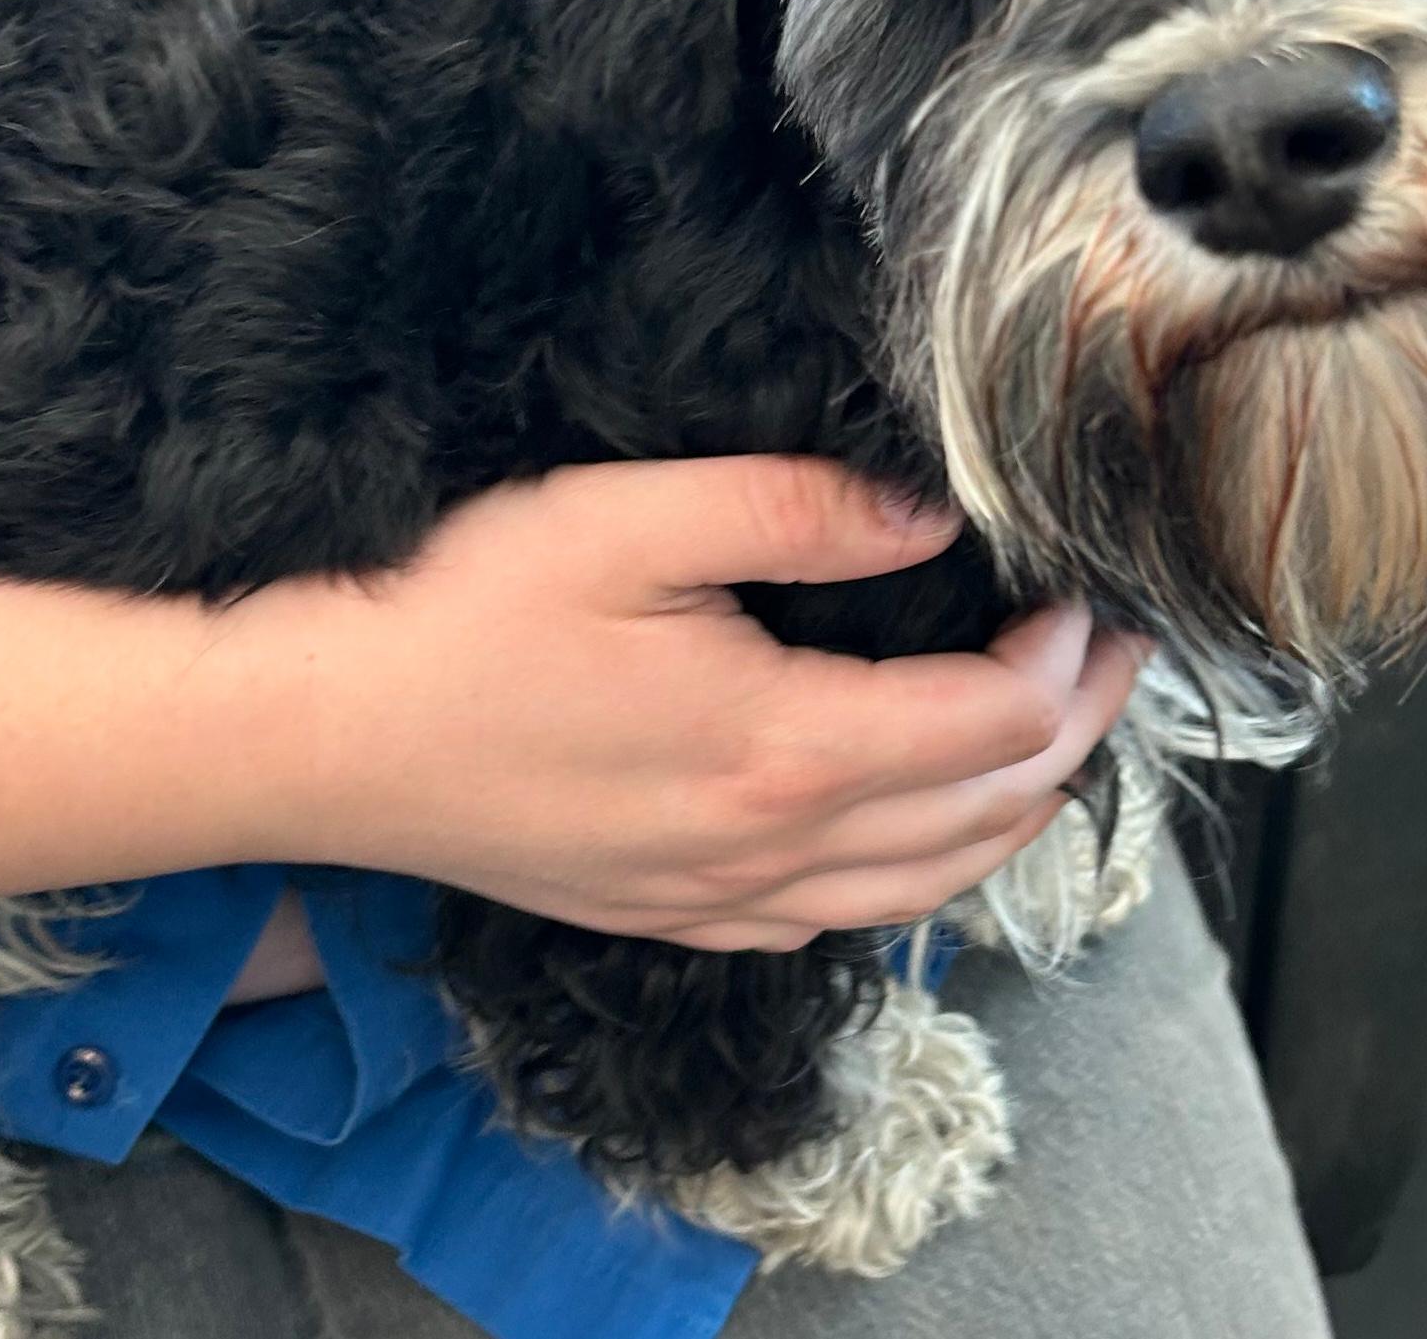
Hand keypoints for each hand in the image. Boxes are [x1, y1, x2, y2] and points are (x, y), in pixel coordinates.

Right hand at [237, 460, 1142, 949]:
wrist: (311, 733)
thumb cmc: (458, 611)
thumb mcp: (632, 518)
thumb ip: (800, 509)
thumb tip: (928, 512)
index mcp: (779, 750)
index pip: (991, 727)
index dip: (1065, 663)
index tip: (1089, 593)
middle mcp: (767, 851)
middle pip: (985, 817)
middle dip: (1074, 733)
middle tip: (1116, 654)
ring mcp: (718, 900)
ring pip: (928, 888)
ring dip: (1016, 813)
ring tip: (1057, 734)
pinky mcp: (671, 914)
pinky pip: (844, 919)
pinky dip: (925, 873)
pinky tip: (924, 822)